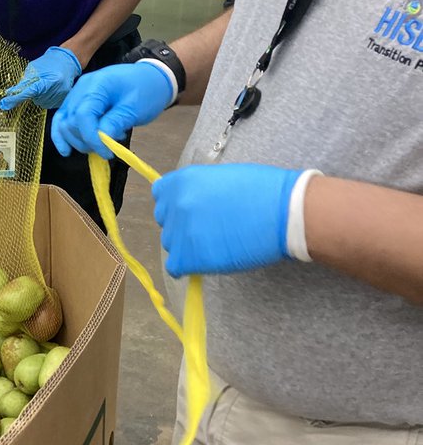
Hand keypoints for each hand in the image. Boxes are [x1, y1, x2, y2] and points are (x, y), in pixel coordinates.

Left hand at [0, 47, 81, 111]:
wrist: (67, 62)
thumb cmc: (48, 63)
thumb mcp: (33, 68)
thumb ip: (23, 82)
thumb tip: (10, 93)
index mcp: (49, 80)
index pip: (29, 92)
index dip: (16, 98)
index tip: (4, 104)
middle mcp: (56, 90)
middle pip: (34, 99)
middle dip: (32, 92)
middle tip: (39, 81)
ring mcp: (60, 97)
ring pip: (40, 103)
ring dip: (39, 95)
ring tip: (47, 83)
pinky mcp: (62, 101)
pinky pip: (47, 104)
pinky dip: (45, 98)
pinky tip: (51, 89)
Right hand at [50, 61, 174, 157]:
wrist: (150, 78)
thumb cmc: (146, 89)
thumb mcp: (134, 109)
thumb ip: (115, 123)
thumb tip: (101, 141)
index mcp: (97, 84)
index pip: (83, 116)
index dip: (92, 138)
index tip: (107, 152)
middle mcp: (82, 87)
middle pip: (71, 121)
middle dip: (86, 141)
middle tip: (107, 149)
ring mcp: (77, 94)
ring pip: (64, 123)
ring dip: (78, 140)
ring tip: (101, 144)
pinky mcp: (77, 102)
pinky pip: (63, 119)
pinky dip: (63, 135)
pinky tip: (66, 150)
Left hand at [152, 163, 301, 276]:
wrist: (284, 213)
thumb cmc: (264, 191)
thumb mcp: (222, 176)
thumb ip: (200, 188)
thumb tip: (192, 201)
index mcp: (183, 180)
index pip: (160, 194)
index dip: (175, 203)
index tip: (191, 210)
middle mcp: (176, 204)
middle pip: (164, 221)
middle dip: (182, 225)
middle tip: (208, 229)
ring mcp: (182, 231)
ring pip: (171, 244)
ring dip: (187, 246)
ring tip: (214, 244)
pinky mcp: (191, 257)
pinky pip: (176, 267)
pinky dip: (188, 267)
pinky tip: (207, 262)